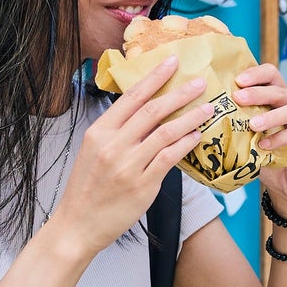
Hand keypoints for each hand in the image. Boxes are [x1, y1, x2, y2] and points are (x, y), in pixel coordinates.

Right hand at [51, 57, 212, 257]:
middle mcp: (113, 145)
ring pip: (165, 132)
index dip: (154, 77)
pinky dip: (185, 143)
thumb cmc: (87, 188)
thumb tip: (147, 111)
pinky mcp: (143, 185)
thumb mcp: (93, 151)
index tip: (172, 62)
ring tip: (208, 107)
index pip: (131, 96)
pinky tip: (197, 135)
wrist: (77, 225)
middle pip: (152, 110)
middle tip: (200, 81)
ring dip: (190, 117)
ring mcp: (128, 165)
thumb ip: (117, 131)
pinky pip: (169, 158)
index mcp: (99, 131)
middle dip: (179, 93)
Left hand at [235, 63, 286, 214]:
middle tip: (239, 98)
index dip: (257, 74)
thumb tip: (209, 112)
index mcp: (281, 100)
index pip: (272, 75)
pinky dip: (282, 137)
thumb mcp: (250, 137)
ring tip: (253, 125)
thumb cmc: (268, 158)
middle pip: (281, 90)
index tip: (238, 80)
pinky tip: (265, 145)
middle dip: (259, 92)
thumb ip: (239, 122)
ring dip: (273, 115)